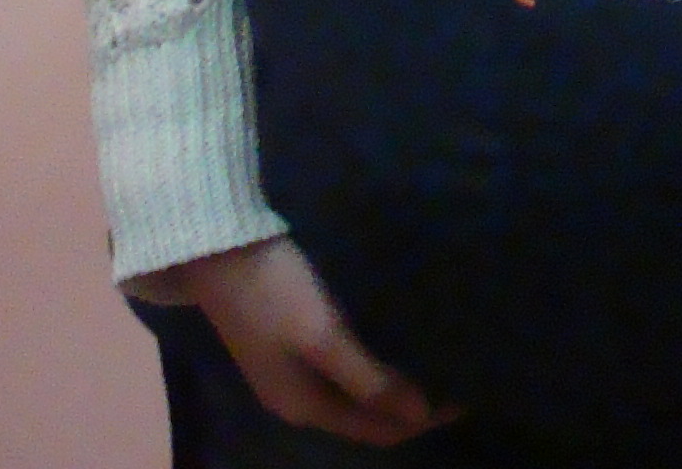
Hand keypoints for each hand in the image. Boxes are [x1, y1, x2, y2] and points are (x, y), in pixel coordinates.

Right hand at [170, 235, 455, 446]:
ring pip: (356, 394)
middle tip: (458, 381)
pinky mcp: (291, 343)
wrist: (216, 250)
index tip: (465, 398)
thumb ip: (369, 380)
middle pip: (366, 418)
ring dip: (394, 387)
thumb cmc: (274, 293)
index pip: (377, 431)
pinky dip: (374, 368)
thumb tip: (420, 415)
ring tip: (436, 364)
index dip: (422, 421)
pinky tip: (396, 344)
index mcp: (305, 407)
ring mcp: (292, 372)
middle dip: (411, 408)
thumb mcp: (322, 338)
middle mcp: (298, 399)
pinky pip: (345, 370)